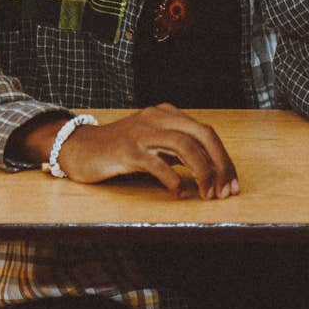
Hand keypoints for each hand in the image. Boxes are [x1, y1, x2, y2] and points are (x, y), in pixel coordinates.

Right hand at [55, 105, 238, 199]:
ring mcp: (141, 133)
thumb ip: (178, 151)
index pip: (206, 132)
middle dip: (220, 164)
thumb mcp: (153, 144)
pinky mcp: (126, 150)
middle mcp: (157, 118)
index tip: (231, 184)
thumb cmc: (119, 150)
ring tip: (207, 194)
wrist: (78, 148)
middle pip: (202, 135)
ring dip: (202, 172)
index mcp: (167, 115)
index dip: (224, 159)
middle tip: (226, 190)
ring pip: (184, 146)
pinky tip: (179, 193)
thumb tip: (209, 172)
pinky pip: (157, 163)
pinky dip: (173, 180)